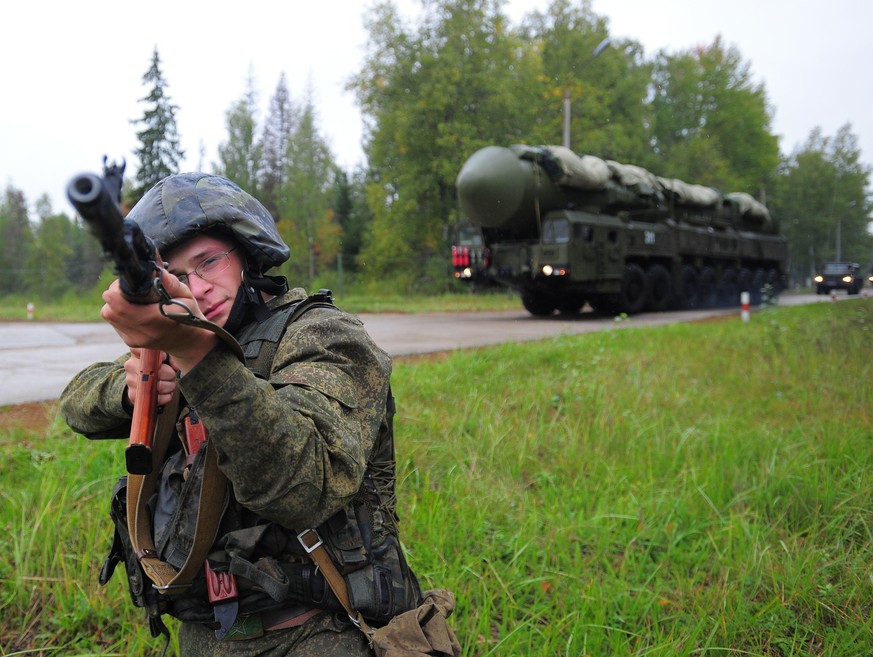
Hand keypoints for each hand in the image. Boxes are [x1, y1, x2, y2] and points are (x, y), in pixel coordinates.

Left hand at [102, 270, 218, 374]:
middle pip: (110, 311)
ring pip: (109, 316)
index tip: (125, 283)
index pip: (122, 308)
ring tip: (133, 299)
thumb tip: (156, 271)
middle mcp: (145, 333)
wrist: (189, 341)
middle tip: (128, 288)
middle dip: (114, 295)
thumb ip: (170, 284)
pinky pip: (114, 322)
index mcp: (159, 320)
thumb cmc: (188, 314)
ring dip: (115, 304)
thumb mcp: (186, 295)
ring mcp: (136, 340)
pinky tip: (135, 310)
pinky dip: (119, 313)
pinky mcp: (131, 342)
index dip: (116, 292)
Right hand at [124, 348, 177, 407]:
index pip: (141, 348)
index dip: (157, 355)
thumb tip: (175, 367)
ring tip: (170, 384)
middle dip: (169, 374)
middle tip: (171, 375)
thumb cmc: (159, 367)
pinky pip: (158, 398)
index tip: (164, 358)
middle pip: (155, 370)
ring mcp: (130, 381)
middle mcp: (130, 365)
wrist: (146, 385)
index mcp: (137, 353)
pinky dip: (166, 396)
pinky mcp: (133, 396)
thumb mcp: (166, 358)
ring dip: (170, 386)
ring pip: (158, 386)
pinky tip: (165, 392)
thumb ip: (172, 356)